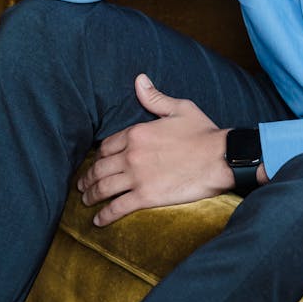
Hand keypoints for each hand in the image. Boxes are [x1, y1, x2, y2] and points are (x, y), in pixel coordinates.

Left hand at [78, 74, 233, 225]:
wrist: (221, 158)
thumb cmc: (203, 132)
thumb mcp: (180, 108)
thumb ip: (155, 98)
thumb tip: (139, 80)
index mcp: (137, 133)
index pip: (107, 145)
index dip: (98, 155)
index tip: (96, 162)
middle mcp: (132, 155)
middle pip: (99, 168)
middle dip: (87, 178)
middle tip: (81, 186)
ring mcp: (137, 177)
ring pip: (103, 188)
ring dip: (90, 196)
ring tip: (86, 201)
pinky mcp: (146, 197)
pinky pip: (117, 208)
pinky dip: (104, 215)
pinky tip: (98, 220)